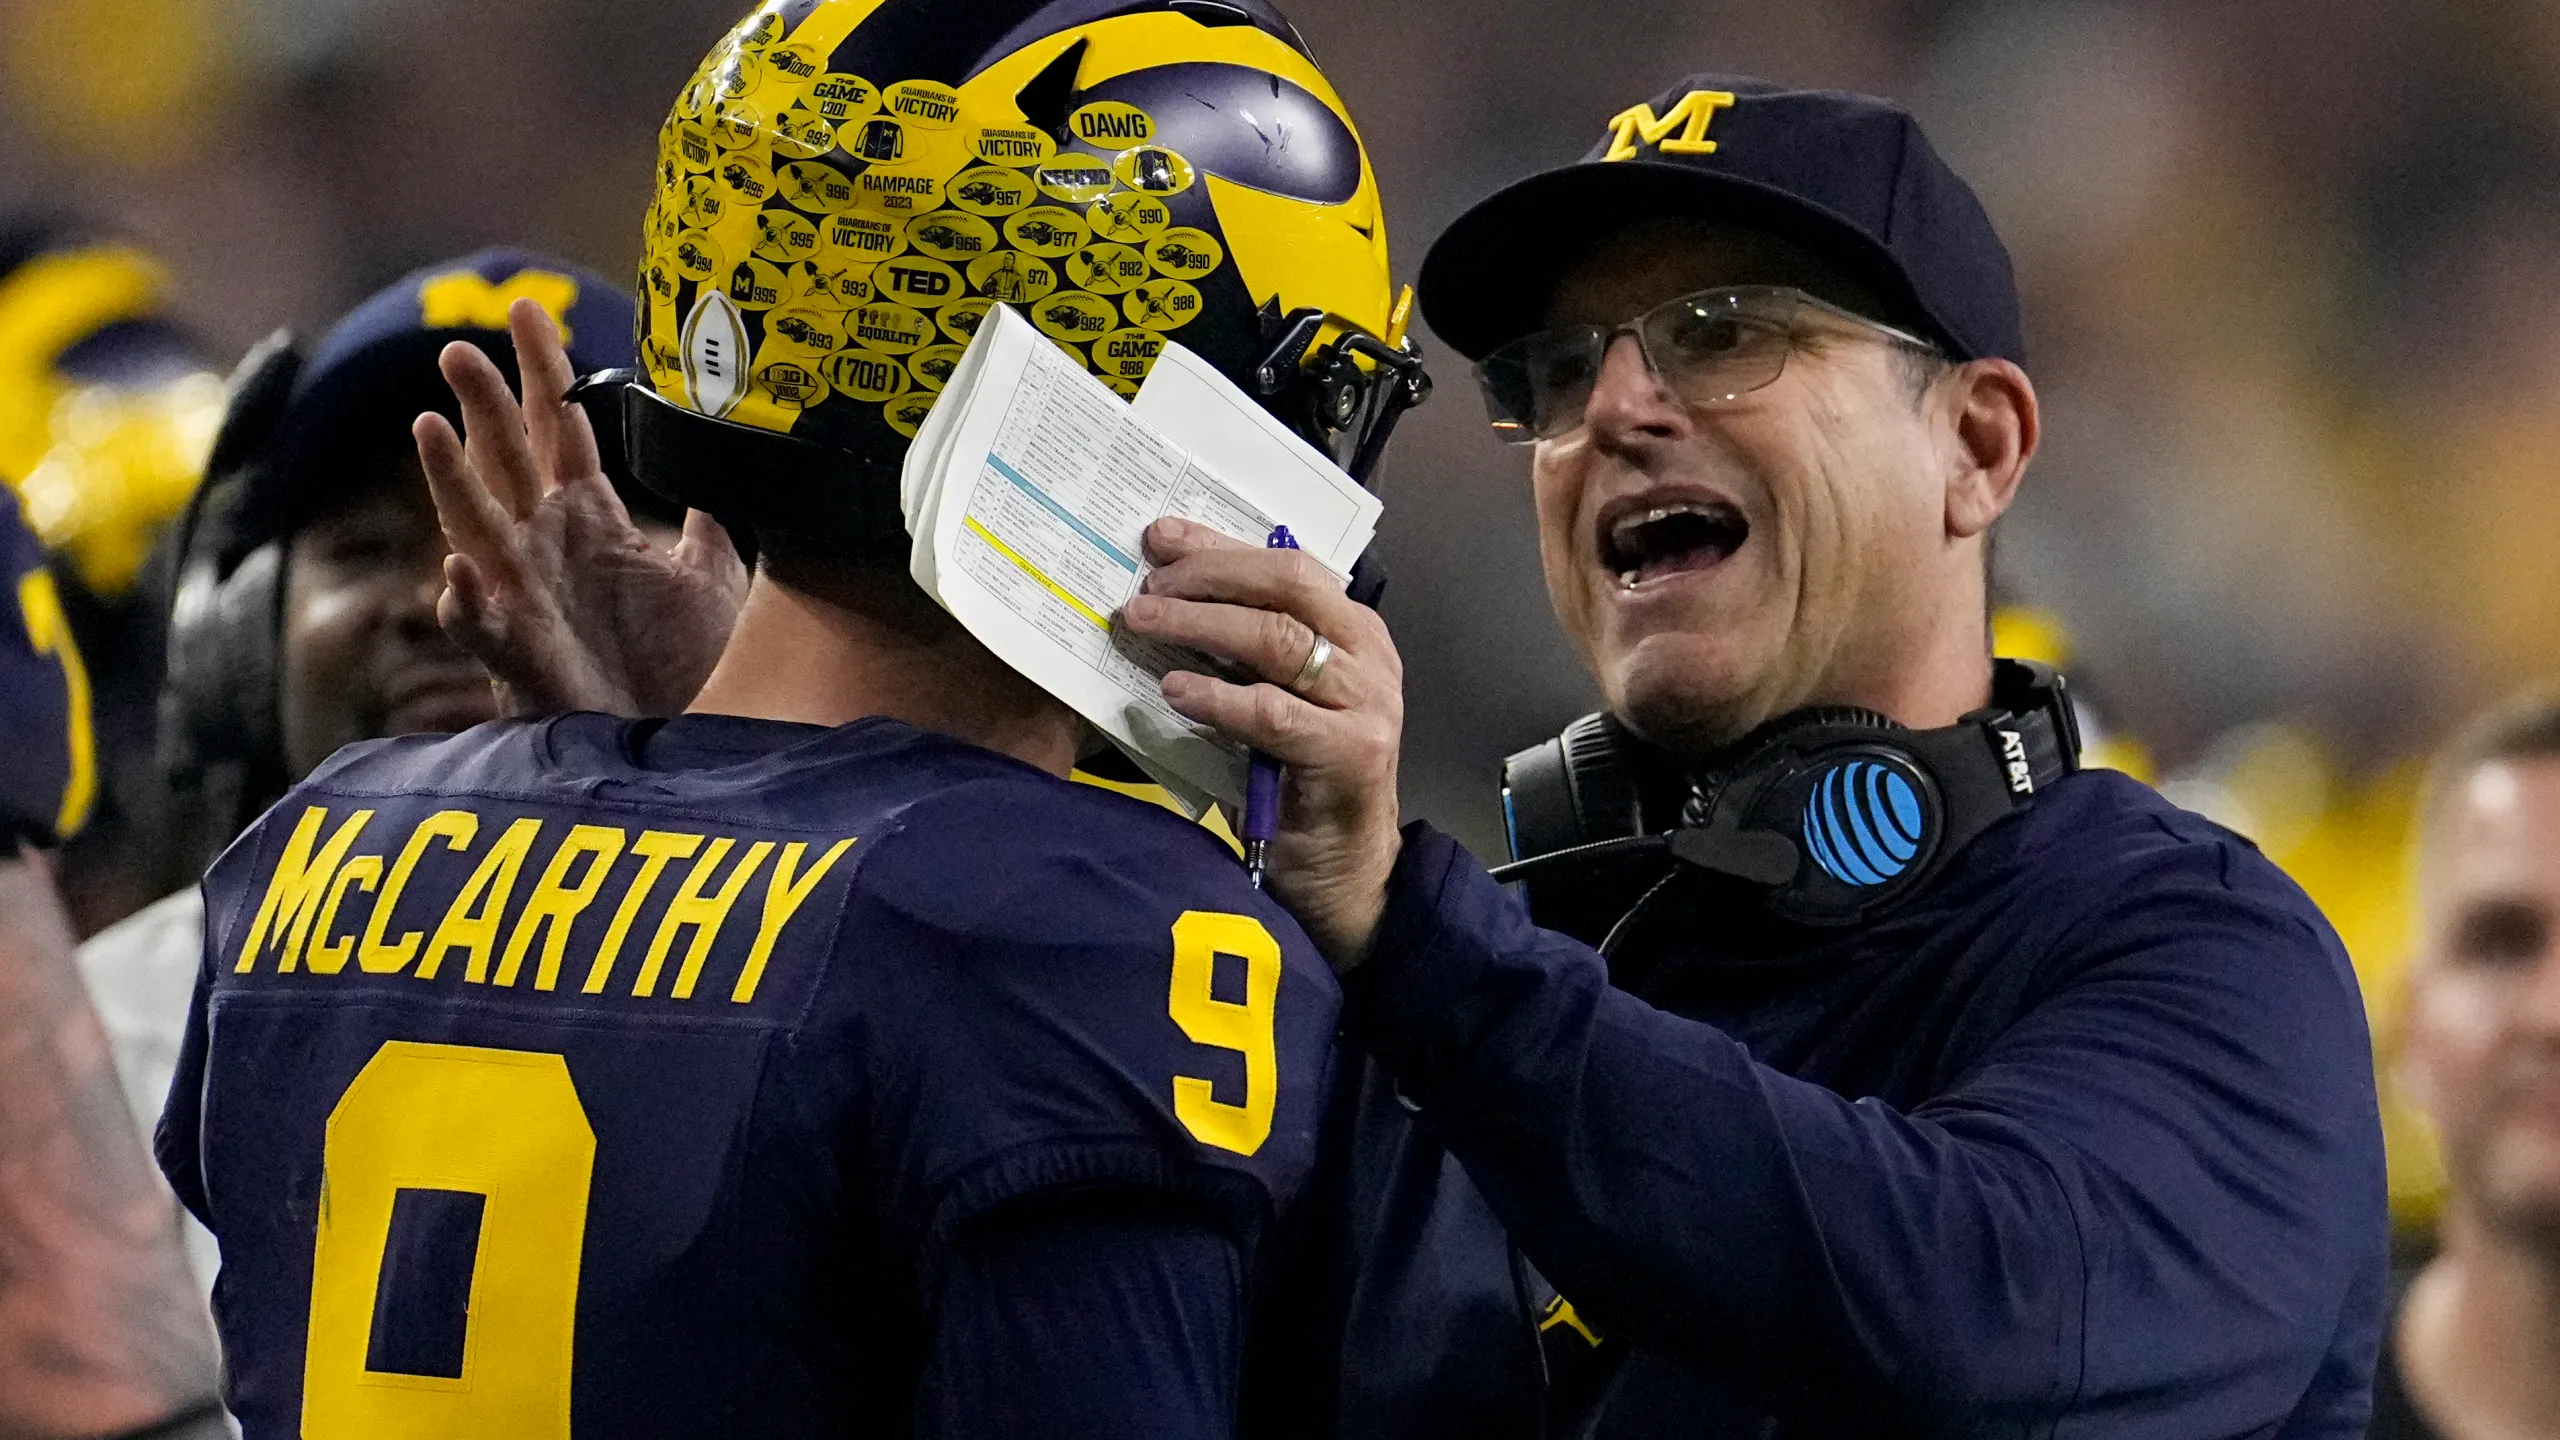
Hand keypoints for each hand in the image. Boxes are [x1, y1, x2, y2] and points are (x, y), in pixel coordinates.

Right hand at [416, 299, 747, 717]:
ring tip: (427, 428)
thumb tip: (721, 468)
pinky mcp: (516, 652)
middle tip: (460, 348)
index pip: (559, 426)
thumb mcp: (711, 579)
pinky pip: (478, 624)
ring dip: (448, 479)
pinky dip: (465, 600)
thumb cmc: (678, 664)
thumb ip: (708, 523)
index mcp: (589, 517)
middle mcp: (545, 544)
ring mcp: (523, 595)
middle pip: (505, 456)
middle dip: (483, 403)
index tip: (525, 309)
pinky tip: (456, 572)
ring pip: (473, 524)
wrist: (670, 740)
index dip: (542, 368)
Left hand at [1120, 519, 1403, 968]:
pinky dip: (1217, 696)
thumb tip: (1163, 599)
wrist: (1345, 869)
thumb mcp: (1274, 698)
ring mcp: (1366, 703)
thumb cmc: (1298, 780)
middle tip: (1145, 586)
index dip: (1219, 547)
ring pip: (1275, 639)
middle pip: (1284, 586)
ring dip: (1198, 625)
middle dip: (1207, 576)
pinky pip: (1272, 711)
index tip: (1159, 538)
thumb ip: (1240, 651)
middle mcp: (1368, 655)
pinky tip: (1174, 690)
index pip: (1285, 564)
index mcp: (1353, 629)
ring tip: (1141, 623)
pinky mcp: (1351, 752)